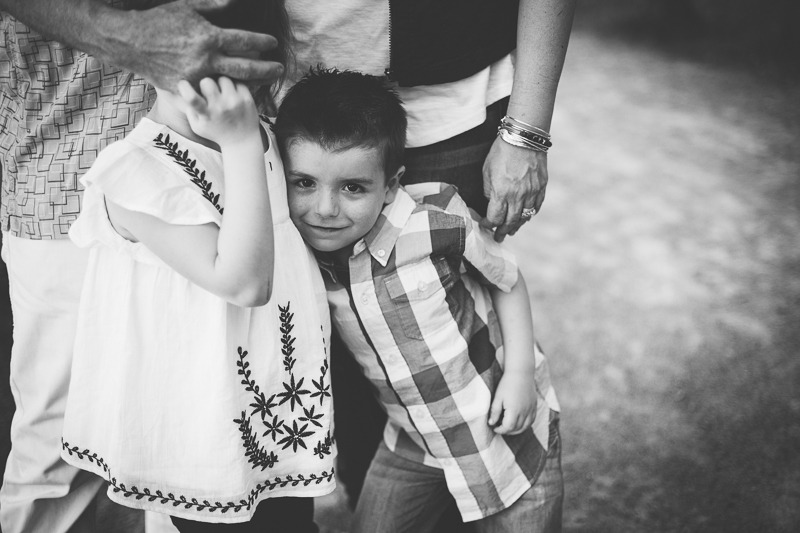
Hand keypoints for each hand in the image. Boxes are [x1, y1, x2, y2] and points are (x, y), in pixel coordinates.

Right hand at [109, 0, 281, 90]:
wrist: (131, 43)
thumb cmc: (160, 20)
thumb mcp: (187, 6)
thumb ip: (213, 5)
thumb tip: (234, 1)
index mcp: (209, 37)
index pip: (244, 41)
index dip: (262, 43)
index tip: (273, 43)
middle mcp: (206, 59)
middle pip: (246, 68)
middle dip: (266, 69)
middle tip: (281, 69)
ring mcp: (196, 77)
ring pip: (231, 84)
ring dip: (250, 83)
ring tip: (263, 81)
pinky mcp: (186, 89)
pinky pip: (210, 92)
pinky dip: (224, 91)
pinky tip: (236, 92)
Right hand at [177, 77, 259, 146]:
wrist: (242, 142)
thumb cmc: (216, 132)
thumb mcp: (198, 126)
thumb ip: (188, 109)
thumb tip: (180, 90)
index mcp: (206, 115)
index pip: (192, 98)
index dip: (184, 87)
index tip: (184, 83)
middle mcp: (221, 108)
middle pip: (207, 82)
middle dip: (206, 84)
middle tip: (209, 92)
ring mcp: (235, 102)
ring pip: (223, 79)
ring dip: (220, 84)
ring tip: (222, 94)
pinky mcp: (247, 99)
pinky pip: (237, 82)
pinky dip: (234, 87)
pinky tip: (233, 96)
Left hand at [481, 137, 547, 241]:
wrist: (524, 137)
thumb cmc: (501, 152)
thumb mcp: (487, 171)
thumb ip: (489, 190)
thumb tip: (492, 202)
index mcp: (502, 193)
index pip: (495, 217)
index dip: (489, 224)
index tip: (485, 225)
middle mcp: (518, 196)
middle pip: (510, 221)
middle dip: (502, 231)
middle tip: (498, 237)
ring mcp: (532, 192)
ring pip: (525, 216)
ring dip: (517, 226)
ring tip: (511, 231)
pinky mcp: (541, 186)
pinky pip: (536, 206)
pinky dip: (530, 214)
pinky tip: (525, 217)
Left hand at [488, 372, 537, 434]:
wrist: (521, 373)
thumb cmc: (507, 384)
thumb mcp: (498, 397)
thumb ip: (494, 412)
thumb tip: (491, 423)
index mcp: (514, 410)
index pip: (508, 427)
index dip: (500, 430)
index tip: (494, 428)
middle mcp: (524, 412)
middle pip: (516, 429)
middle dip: (507, 431)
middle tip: (500, 428)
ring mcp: (531, 409)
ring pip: (525, 427)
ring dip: (516, 430)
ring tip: (508, 428)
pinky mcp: (534, 406)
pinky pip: (532, 420)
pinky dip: (525, 425)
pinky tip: (519, 423)